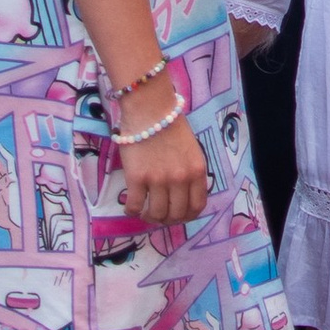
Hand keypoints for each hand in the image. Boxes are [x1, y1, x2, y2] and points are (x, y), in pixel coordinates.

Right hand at [120, 102, 209, 227]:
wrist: (150, 110)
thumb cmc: (171, 127)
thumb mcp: (191, 151)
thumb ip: (190, 173)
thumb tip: (182, 197)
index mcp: (197, 171)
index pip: (197, 206)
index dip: (187, 216)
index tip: (178, 215)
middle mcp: (180, 178)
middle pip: (177, 214)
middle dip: (168, 219)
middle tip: (159, 214)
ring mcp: (159, 180)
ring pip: (156, 214)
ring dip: (150, 217)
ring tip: (145, 211)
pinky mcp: (137, 178)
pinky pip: (134, 206)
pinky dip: (132, 211)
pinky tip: (132, 206)